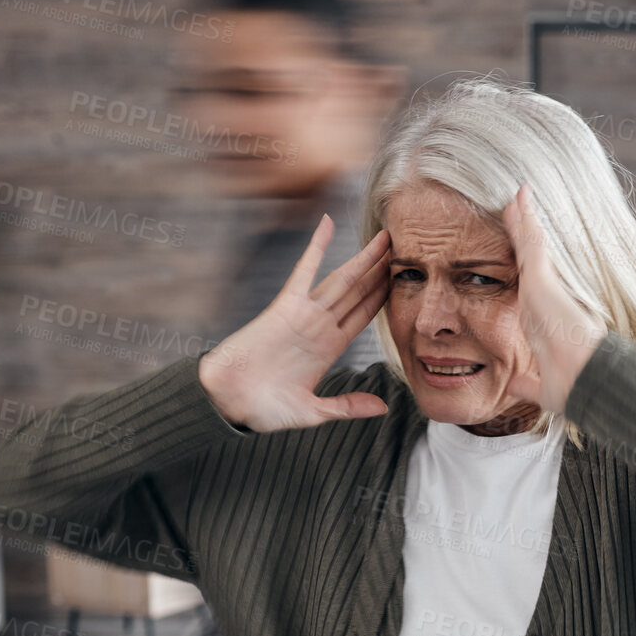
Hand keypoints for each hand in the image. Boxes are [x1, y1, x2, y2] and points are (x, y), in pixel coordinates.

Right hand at [200, 216, 392, 432]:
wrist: (229, 402)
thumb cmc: (265, 409)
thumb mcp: (314, 412)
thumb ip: (347, 406)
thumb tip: (383, 408)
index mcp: (331, 347)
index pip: (365, 314)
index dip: (386, 295)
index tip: (407, 278)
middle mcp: (321, 326)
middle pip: (360, 291)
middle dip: (382, 269)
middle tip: (406, 245)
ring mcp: (305, 314)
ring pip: (342, 279)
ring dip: (363, 258)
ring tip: (385, 237)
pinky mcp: (284, 306)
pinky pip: (304, 270)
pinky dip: (316, 247)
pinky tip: (328, 224)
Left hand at [501, 184, 606, 414]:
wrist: (588, 382)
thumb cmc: (575, 387)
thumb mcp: (545, 387)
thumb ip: (528, 383)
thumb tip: (513, 386)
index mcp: (545, 322)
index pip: (530, 288)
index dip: (524, 270)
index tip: (515, 256)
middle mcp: (547, 301)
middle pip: (531, 261)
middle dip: (523, 235)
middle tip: (515, 208)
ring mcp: (548, 287)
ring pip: (532, 246)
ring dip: (524, 220)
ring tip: (517, 195)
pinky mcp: (545, 279)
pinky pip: (531, 241)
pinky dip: (525, 218)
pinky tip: (520, 196)